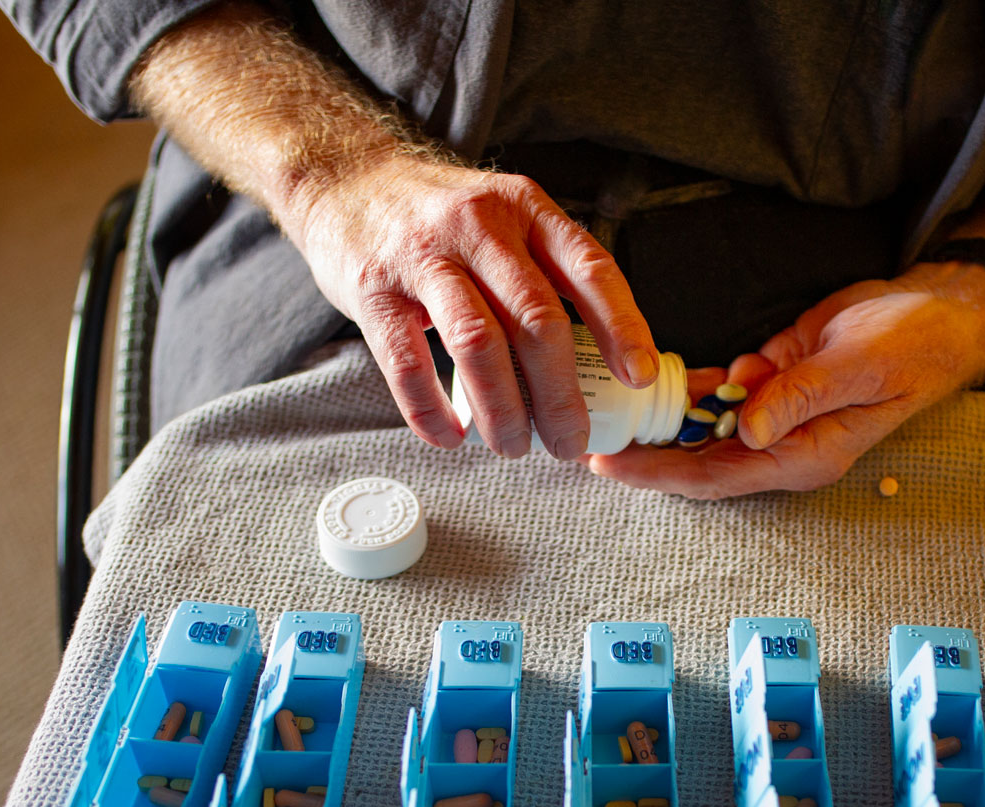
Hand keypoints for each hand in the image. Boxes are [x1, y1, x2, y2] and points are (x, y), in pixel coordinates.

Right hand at [285, 155, 659, 458]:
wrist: (346, 181)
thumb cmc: (441, 219)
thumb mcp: (505, 220)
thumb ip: (547, 272)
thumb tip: (602, 359)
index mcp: (526, 209)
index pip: (589, 268)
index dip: (621, 326)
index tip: (638, 377)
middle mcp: (479, 226)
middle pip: (536, 319)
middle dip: (560, 394)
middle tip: (570, 443)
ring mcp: (423, 257)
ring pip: (477, 344)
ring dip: (503, 409)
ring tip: (514, 447)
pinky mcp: (373, 290)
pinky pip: (407, 362)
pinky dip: (432, 410)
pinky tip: (451, 437)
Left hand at [584, 267, 984, 497]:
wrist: (939, 313)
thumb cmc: (914, 344)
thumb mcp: (859, 366)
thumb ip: (800, 397)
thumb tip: (746, 431)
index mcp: (805, 454)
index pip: (718, 476)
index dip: (661, 474)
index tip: (612, 464)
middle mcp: (784, 443)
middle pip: (698, 461)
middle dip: (644, 455)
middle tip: (587, 440)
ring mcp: (777, 414)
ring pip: (703, 427)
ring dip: (658, 421)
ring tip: (602, 411)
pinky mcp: (774, 381)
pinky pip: (720, 392)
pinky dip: (689, 386)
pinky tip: (651, 379)